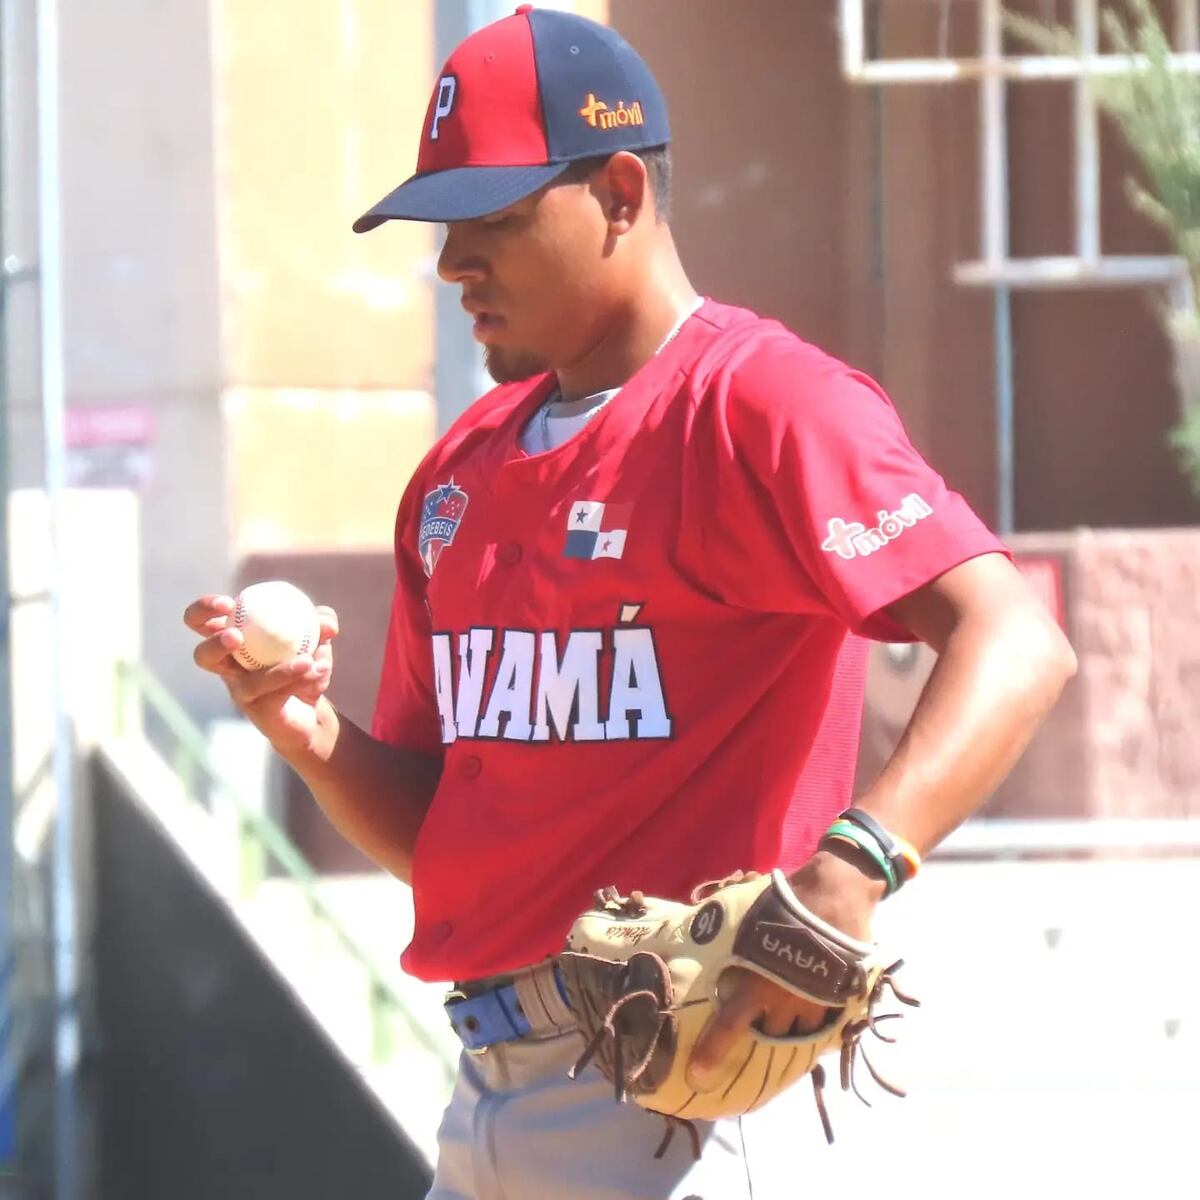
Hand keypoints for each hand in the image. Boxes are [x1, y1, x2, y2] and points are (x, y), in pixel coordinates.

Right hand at [183, 593, 339, 756]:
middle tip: (236, 636)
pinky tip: (319, 669)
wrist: (312, 708)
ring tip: (306, 660)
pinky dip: (302, 679)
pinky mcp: (260, 712)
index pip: (202, 621)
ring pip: (248, 684)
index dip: (205, 609)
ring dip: (279, 671)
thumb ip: (322, 622)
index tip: (228, 603)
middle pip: (202, 656)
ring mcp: (242, 693)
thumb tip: (326, 622)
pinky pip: (277, 695)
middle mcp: (230, 668)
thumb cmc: (304, 663)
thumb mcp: (317, 638)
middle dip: (215, 643)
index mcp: (234, 639)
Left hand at [685, 850, 884, 1091]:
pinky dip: (819, 1016)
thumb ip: (728, 937)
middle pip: (771, 1037)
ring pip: (801, 1033)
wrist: (834, 894)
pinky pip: (827, 1020)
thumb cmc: (783, 903)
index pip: (729, 1027)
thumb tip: (698, 925)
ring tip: (789, 1014)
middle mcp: (784, 1001)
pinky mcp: (838, 997)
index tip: (699, 1076)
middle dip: (764, 1034)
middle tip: (760, 1023)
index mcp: (756, 984)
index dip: (712, 1053)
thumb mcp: (746, 918)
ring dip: (793, 1026)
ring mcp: (814, 1002)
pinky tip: (816, 1006)